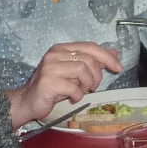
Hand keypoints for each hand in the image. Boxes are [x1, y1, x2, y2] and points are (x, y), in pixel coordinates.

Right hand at [7, 42, 122, 126]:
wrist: (28, 101)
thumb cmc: (52, 87)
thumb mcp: (74, 72)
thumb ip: (92, 62)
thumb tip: (114, 54)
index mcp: (61, 49)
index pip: (90, 46)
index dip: (107, 56)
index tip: (118, 67)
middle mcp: (54, 54)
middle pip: (89, 59)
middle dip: (96, 75)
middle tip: (93, 86)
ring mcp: (50, 68)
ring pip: (82, 71)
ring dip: (87, 85)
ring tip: (81, 91)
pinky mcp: (48, 82)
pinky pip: (73, 87)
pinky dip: (78, 95)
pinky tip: (73, 98)